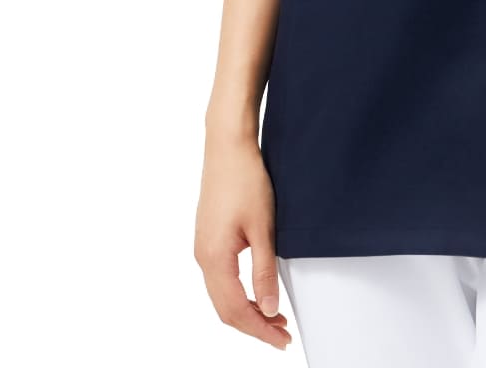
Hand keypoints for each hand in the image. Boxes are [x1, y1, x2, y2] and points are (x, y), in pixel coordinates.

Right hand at [194, 132, 291, 350]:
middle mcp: (202, 257)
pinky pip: (220, 278)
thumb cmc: (245, 180)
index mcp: (214, 258)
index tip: (282, 339)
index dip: (260, 330)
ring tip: (273, 316)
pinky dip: (238, 292)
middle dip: (253, 325)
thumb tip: (270, 308)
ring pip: (221, 294)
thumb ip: (265, 271)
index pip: (236, 310)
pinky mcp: (208, 237)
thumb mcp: (263, 227)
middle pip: (225, 308)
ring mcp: (202, 247)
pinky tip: (255, 290)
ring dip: (246, 310)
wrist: (227, 146)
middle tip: (282, 333)